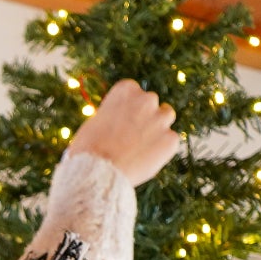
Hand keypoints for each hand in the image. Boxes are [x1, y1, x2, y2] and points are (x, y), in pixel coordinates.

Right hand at [65, 80, 179, 186]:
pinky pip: (170, 142)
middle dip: (145, 116)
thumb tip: (122, 122)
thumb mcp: (97, 120)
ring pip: (166, 117)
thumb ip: (114, 115)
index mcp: (126, 89)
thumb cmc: (89, 148)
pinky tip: (146, 160)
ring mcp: (161, 118)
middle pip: (151, 103)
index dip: (129, 108)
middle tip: (133, 136)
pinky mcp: (171, 139)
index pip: (134, 93)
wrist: (98, 170)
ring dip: (158, 127)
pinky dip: (162, 150)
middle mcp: (147, 98)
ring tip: (143, 146)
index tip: (123, 121)